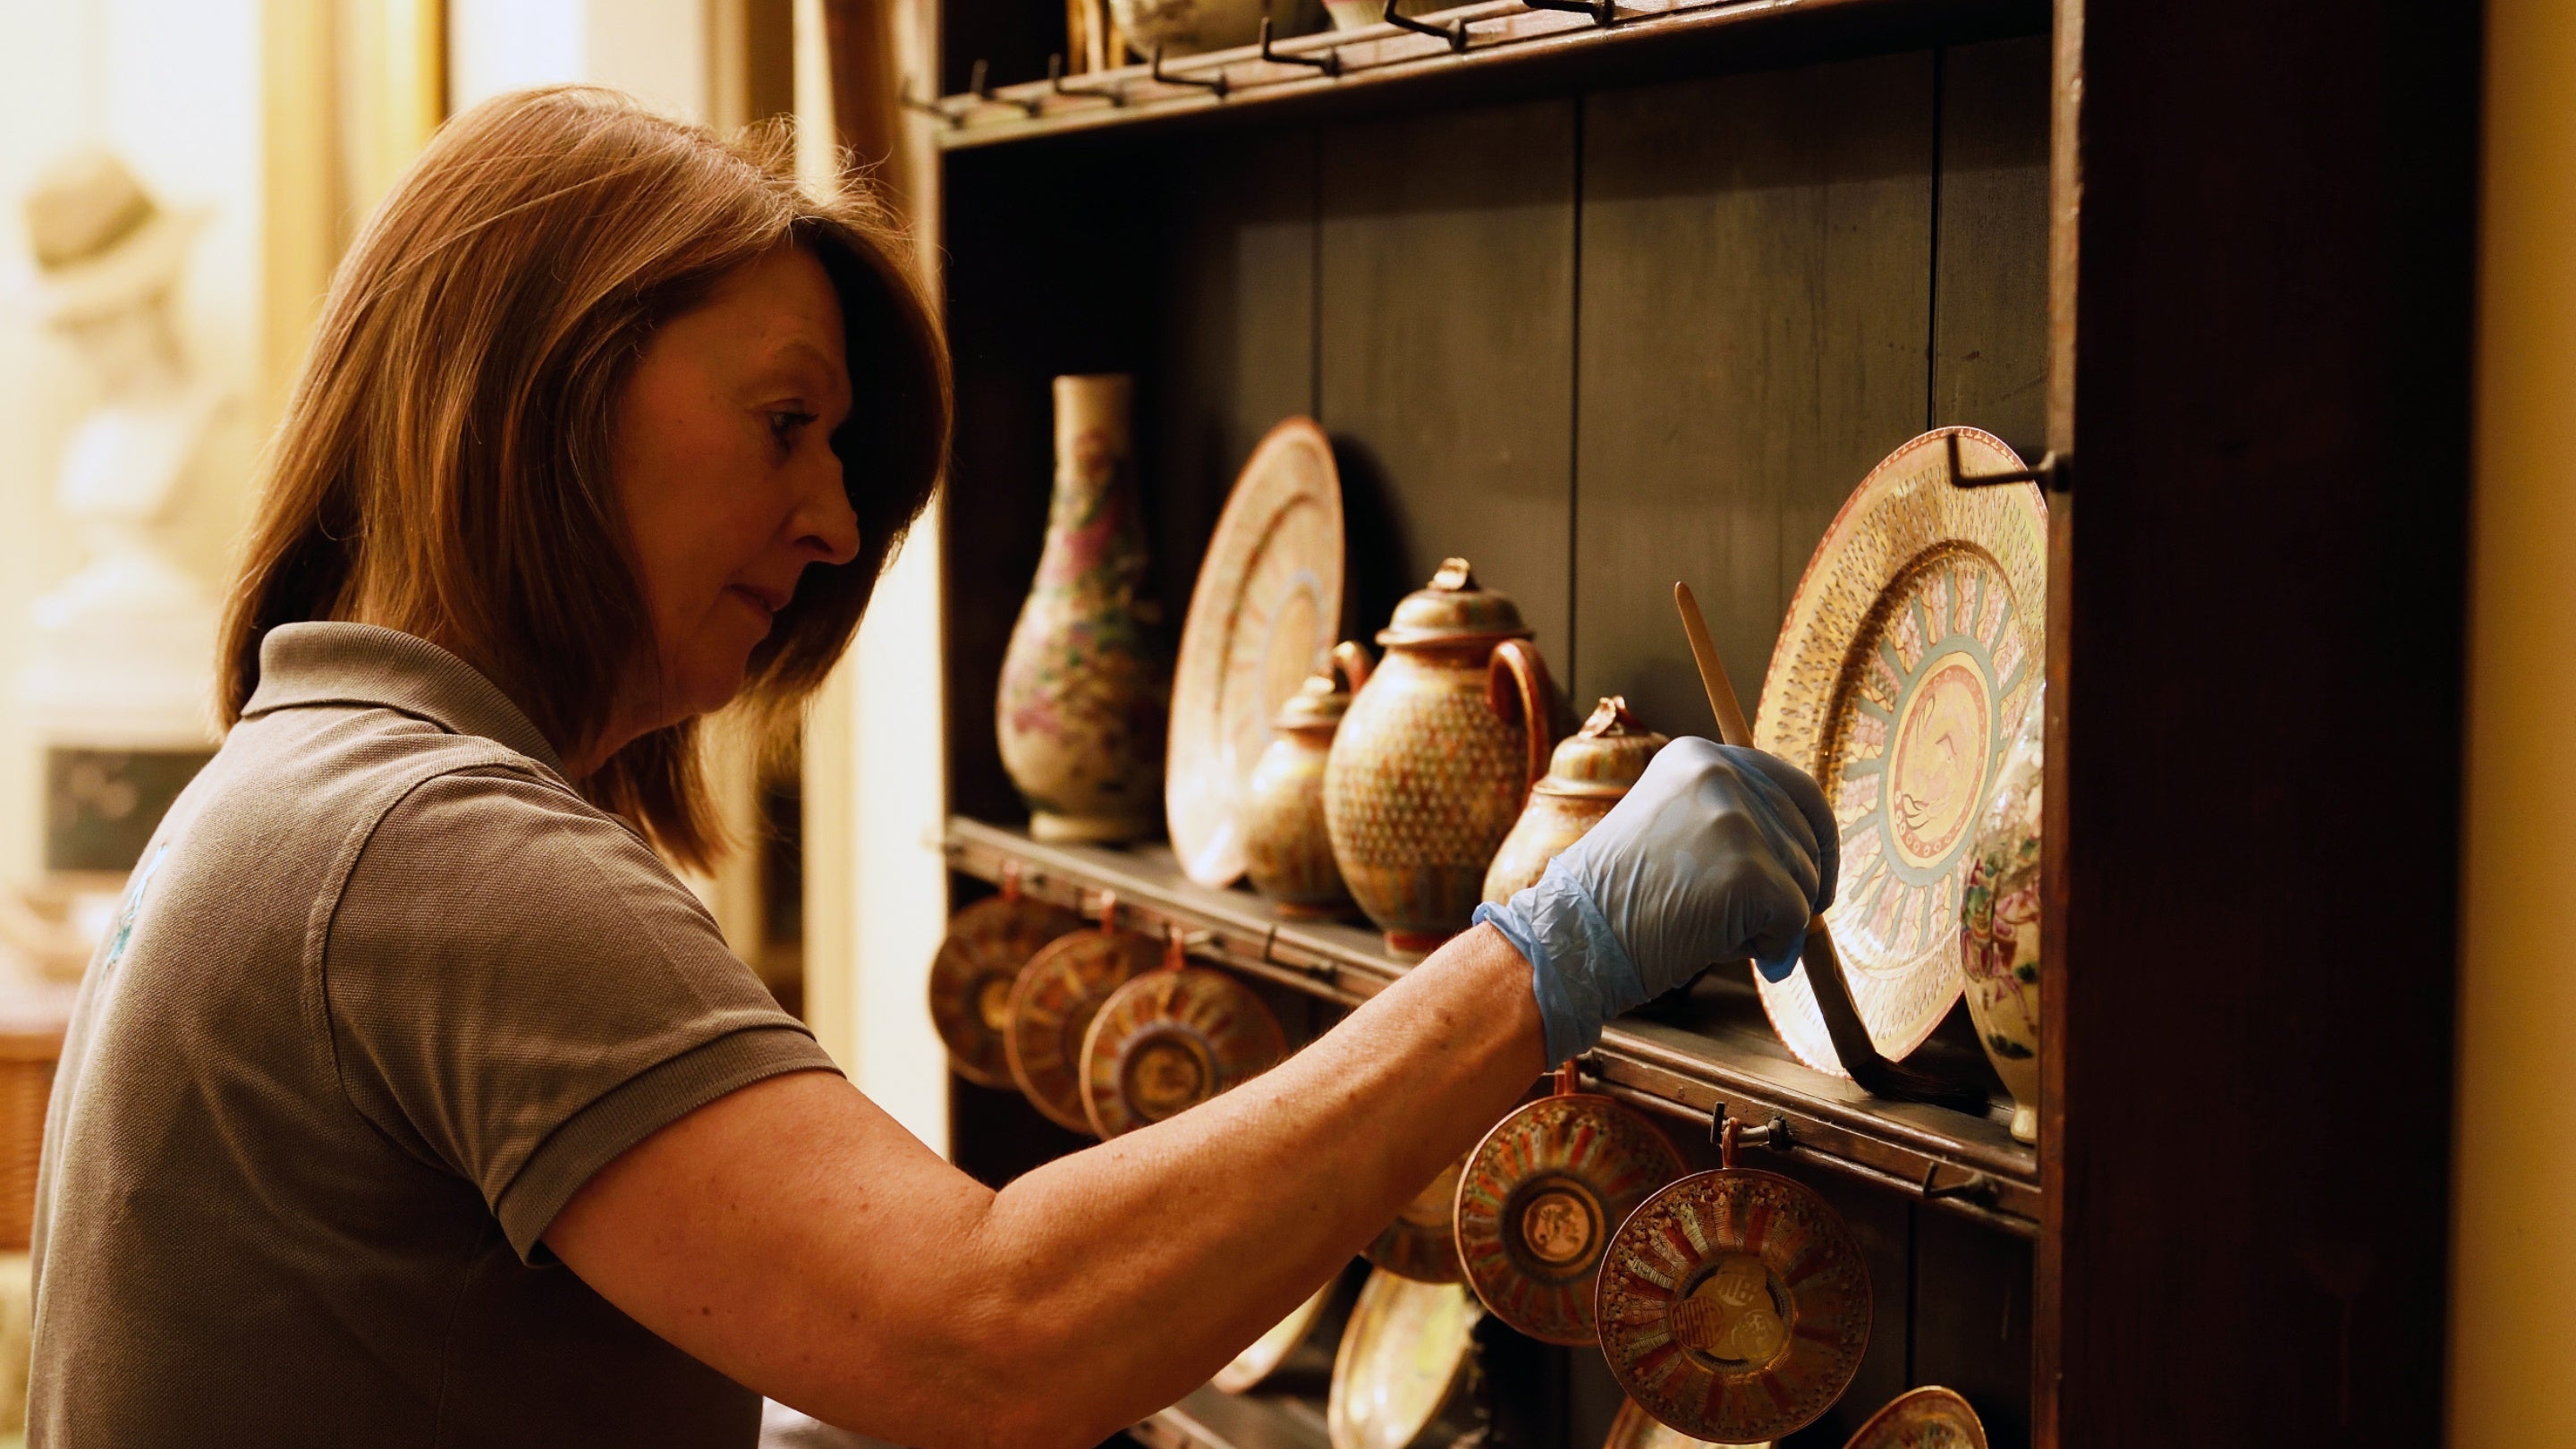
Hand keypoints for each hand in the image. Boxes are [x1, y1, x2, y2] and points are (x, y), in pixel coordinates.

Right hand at [1473, 738, 1837, 1064]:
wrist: (1574, 936)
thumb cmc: (1617, 898)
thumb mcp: (1672, 827)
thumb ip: (1731, 822)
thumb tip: (1807, 856)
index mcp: (1698, 755)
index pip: (1794, 785)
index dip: (1816, 837)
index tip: (1814, 876)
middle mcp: (1721, 773)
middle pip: (1808, 834)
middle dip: (1800, 886)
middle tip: (1771, 924)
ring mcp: (1736, 820)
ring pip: (1805, 880)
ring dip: (1776, 920)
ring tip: (1717, 931)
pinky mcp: (1749, 871)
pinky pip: (1796, 920)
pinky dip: (1775, 947)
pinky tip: (1731, 952)